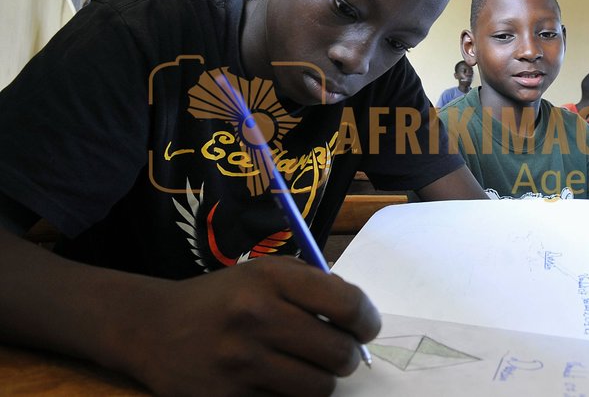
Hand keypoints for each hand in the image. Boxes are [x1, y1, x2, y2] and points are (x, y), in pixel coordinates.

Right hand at [127, 256, 380, 395]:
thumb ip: (312, 285)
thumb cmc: (221, 297)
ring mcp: (240, 362)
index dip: (366, 320)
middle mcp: (256, 317)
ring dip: (322, 379)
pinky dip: (290, 396)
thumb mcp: (263, 272)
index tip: (365, 328)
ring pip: (319, 387)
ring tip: (307, 367)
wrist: (153, 328)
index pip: (346, 304)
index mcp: (270, 279)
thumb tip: (359, 316)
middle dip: (348, 355)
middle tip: (339, 352)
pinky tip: (276, 380)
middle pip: (338, 353)